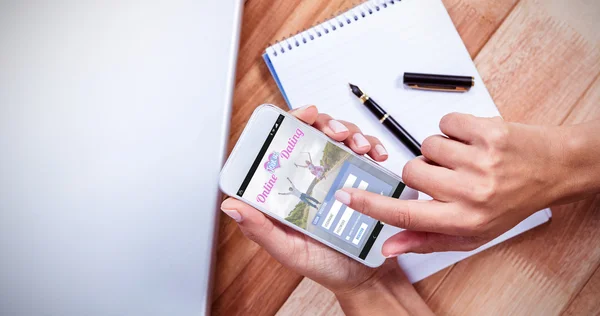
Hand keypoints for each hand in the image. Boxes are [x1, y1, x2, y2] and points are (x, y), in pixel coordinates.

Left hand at [221, 105, 432, 314]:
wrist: (364, 278)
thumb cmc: (324, 264)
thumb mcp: (288, 249)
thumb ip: (260, 229)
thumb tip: (230, 205)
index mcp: (289, 187)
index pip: (284, 145)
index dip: (290, 122)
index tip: (303, 116)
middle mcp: (313, 176)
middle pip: (315, 132)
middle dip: (327, 122)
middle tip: (336, 133)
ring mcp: (340, 174)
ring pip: (344, 137)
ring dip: (353, 133)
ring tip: (360, 147)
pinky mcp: (364, 178)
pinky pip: (369, 154)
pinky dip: (375, 147)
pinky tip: (378, 156)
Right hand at [335, 113, 599, 255]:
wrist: (554, 169)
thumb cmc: (510, 203)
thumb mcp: (470, 232)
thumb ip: (426, 239)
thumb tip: (388, 246)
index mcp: (463, 220)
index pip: (404, 214)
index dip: (370, 204)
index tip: (346, 196)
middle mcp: (471, 192)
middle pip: (411, 172)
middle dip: (423, 170)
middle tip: (448, 175)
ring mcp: (480, 160)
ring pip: (428, 146)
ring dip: (442, 150)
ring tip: (467, 159)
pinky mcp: (488, 131)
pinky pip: (445, 123)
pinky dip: (455, 129)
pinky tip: (474, 141)